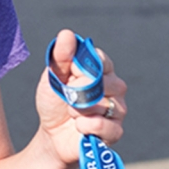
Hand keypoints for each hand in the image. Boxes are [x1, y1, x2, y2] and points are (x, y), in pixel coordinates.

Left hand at [34, 29, 126, 164]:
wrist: (51, 135)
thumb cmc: (54, 102)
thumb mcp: (53, 78)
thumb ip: (61, 57)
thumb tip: (67, 34)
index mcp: (101, 71)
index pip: (103, 60)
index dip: (84, 69)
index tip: (69, 76)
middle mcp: (114, 87)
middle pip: (106, 83)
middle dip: (80, 92)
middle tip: (68, 97)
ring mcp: (117, 109)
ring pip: (106, 105)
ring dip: (81, 110)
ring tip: (71, 113)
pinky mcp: (115, 131)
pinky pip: (108, 126)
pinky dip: (88, 126)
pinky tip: (79, 125)